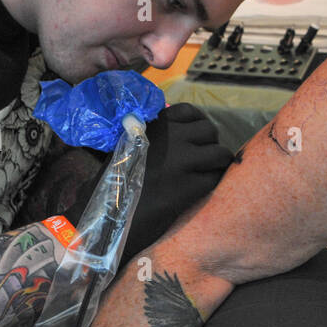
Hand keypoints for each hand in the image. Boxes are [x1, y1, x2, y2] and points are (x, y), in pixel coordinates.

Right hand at [122, 103, 233, 262]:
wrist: (106, 215)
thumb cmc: (114, 183)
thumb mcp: (129, 145)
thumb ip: (154, 136)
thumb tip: (183, 132)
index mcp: (154, 124)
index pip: (190, 111)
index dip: (197, 124)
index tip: (195, 138)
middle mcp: (171, 136)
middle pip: (210, 130)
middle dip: (209, 144)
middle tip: (203, 160)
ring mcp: (181, 160)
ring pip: (221, 153)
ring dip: (217, 164)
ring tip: (206, 175)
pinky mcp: (189, 186)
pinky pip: (214, 178)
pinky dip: (211, 184)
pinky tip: (198, 192)